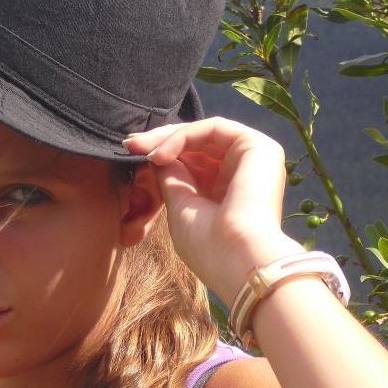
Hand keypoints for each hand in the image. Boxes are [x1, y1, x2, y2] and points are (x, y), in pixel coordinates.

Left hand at [125, 117, 301, 304]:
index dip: (160, 153)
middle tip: (130, 144)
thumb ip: (170, 179)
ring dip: (167, 137)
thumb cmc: (208, 246)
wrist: (238, 259)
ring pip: (203, 132)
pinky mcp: (258, 146)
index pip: (190, 160)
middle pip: (195, 143)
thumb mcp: (180, 208)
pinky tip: (162, 154)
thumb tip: (156, 155)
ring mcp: (251, 158)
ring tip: (144, 152)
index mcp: (223, 191)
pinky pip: (214, 128)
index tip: (129, 153)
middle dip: (159, 141)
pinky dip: (184, 136)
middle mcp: (239, 172)